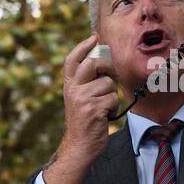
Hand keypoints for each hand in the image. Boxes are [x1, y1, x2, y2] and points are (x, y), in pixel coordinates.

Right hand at [61, 32, 120, 161]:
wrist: (79, 145)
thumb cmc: (84, 122)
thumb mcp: (79, 99)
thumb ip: (86, 82)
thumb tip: (103, 63)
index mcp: (69, 85)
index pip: (72, 60)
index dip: (83, 46)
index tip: (94, 38)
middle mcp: (73, 89)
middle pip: (93, 64)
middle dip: (107, 68)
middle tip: (112, 76)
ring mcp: (82, 98)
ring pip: (108, 83)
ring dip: (111, 95)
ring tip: (104, 106)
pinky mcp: (93, 108)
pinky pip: (113, 98)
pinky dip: (114, 107)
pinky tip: (106, 115)